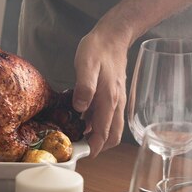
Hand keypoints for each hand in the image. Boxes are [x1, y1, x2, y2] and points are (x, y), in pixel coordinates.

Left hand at [72, 28, 128, 156]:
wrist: (113, 35)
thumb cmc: (98, 49)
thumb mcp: (86, 65)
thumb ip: (84, 87)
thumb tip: (80, 109)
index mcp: (109, 101)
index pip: (104, 134)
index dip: (94, 148)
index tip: (80, 155)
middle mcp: (115, 104)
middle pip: (111, 136)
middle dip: (98, 146)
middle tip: (77, 147)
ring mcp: (115, 100)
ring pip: (109, 127)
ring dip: (96, 135)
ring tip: (75, 135)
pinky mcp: (112, 95)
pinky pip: (106, 116)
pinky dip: (96, 123)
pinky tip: (80, 118)